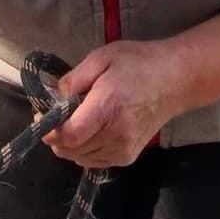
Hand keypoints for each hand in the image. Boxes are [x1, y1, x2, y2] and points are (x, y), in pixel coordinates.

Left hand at [47, 40, 187, 168]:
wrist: (176, 80)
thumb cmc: (139, 63)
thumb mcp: (102, 58)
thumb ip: (73, 80)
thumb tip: (51, 100)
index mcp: (108, 107)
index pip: (69, 135)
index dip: (50, 131)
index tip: (43, 117)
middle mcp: (116, 134)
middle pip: (69, 149)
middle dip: (57, 134)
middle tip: (59, 114)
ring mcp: (122, 150)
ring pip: (77, 157)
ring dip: (70, 142)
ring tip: (80, 119)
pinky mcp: (126, 158)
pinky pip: (91, 160)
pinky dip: (84, 149)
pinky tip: (93, 130)